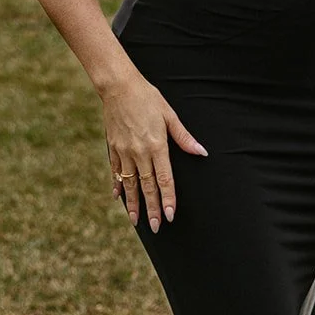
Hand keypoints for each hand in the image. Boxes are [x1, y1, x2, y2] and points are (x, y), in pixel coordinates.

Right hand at [104, 71, 207, 232]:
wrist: (118, 87)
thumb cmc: (148, 98)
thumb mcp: (169, 115)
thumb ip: (184, 137)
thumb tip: (201, 152)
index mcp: (156, 145)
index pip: (164, 179)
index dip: (167, 198)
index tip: (169, 215)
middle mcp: (139, 152)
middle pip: (147, 186)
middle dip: (152, 208)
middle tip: (155, 227)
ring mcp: (123, 151)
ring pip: (129, 183)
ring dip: (133, 203)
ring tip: (136, 221)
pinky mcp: (113, 147)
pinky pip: (115, 171)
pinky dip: (117, 185)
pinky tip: (118, 198)